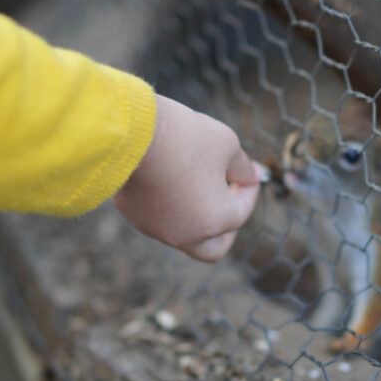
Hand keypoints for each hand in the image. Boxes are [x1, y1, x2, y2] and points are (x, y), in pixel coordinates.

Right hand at [113, 95, 263, 261]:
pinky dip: (169, 202)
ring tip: (195, 177)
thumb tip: (250, 175)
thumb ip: (242, 166)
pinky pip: (157, 215)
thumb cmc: (185, 137)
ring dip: (195, 211)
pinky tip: (168, 173)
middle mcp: (186, 235)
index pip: (242, 211)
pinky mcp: (132, 214)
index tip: (250, 171)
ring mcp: (155, 228)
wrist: (130, 131)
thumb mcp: (226, 143)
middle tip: (229, 201)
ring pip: (183, 231)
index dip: (249, 189)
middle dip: (226, 228)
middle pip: (214, 249)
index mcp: (215, 221)